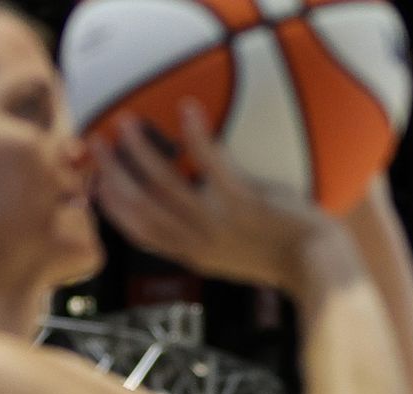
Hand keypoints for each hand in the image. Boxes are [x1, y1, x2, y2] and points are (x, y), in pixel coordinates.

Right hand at [95, 100, 335, 292]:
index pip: (140, 232)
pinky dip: (196, 136)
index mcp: (193, 254)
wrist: (318, 265)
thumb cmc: (283, 255)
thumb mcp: (236, 253)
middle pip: (140, 207)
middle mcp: (198, 242)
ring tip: (126, 122)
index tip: (94, 181)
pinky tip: (186, 108)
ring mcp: (219, 223)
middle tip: (96, 141)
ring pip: (165, 185)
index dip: (112, 207)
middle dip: (113, 173)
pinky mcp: (244, 203)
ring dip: (141, 152)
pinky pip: (212, 165)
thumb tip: (193, 208)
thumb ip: (209, 236)